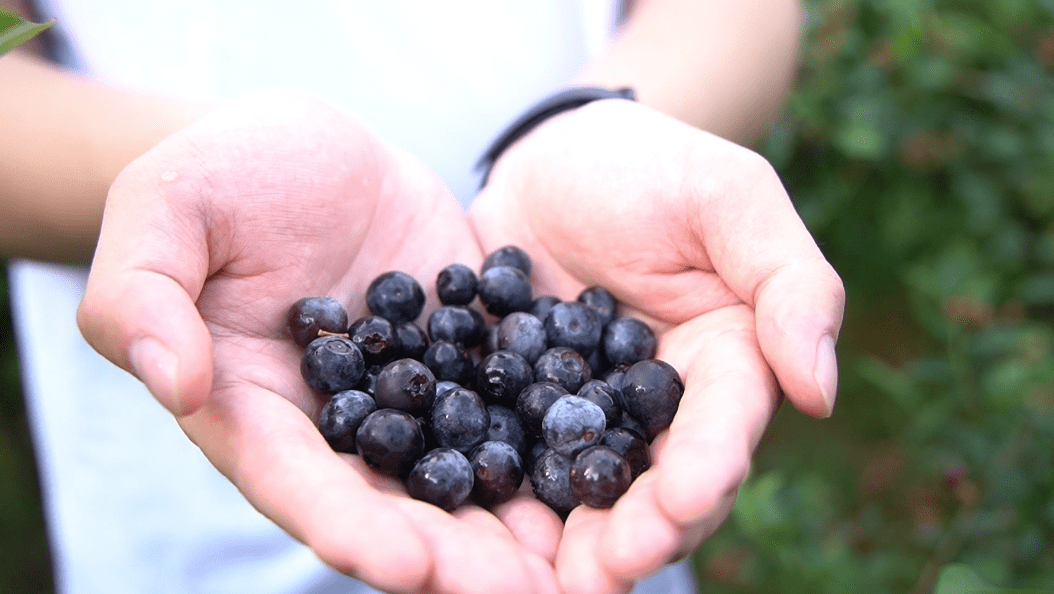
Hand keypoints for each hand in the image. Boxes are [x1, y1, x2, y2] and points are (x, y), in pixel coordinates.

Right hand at [77, 90, 562, 593]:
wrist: (311, 142)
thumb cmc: (222, 168)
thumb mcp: (167, 208)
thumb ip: (142, 294)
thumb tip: (168, 382)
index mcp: (253, 405)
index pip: (296, 482)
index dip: (348, 527)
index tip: (409, 566)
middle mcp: (334, 420)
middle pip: (390, 502)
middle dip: (453, 555)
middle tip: (522, 591)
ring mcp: (408, 391)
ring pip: (458, 470)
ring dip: (511, 522)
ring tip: (572, 566)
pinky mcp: (464, 354)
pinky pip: (508, 402)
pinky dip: (548, 442)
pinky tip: (600, 470)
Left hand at [470, 99, 844, 592]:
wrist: (556, 158)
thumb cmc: (654, 166)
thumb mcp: (730, 197)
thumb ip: (789, 282)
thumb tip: (820, 392)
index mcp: (725, 361)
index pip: (724, 426)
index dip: (706, 468)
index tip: (682, 502)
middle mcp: (659, 405)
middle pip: (658, 482)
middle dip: (638, 530)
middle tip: (606, 570)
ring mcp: (585, 412)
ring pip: (586, 486)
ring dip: (572, 539)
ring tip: (553, 580)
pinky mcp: (520, 406)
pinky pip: (511, 454)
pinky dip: (501, 494)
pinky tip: (479, 528)